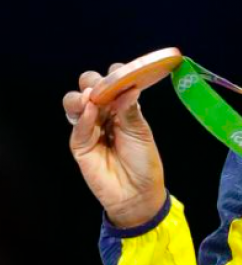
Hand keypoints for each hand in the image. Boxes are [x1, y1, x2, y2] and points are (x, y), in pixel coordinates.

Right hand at [63, 64, 165, 227]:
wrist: (137, 192)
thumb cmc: (143, 161)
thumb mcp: (141, 132)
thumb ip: (130, 110)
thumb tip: (129, 87)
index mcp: (121, 106)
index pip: (113, 83)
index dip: (115, 75)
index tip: (120, 72)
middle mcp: (103, 113)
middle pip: (90, 88)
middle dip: (93, 82)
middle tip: (102, 86)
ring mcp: (89, 127)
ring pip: (76, 103)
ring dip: (82, 97)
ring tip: (92, 98)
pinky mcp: (79, 144)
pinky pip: (78, 126)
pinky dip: (84, 117)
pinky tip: (91, 110)